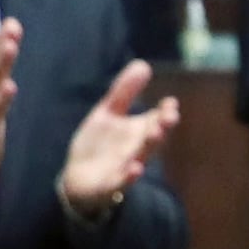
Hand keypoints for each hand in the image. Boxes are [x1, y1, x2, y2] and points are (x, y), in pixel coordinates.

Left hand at [59, 59, 178, 217]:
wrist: (78, 180)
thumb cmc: (98, 146)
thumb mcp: (107, 113)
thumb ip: (124, 91)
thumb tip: (143, 64)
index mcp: (138, 131)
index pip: (157, 119)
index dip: (165, 112)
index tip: (170, 103)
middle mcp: (136, 148)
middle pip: (153, 137)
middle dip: (162, 127)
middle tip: (170, 116)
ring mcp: (126, 167)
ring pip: (142, 156)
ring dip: (149, 146)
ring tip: (155, 133)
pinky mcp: (111, 184)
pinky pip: (123, 182)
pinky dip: (130, 177)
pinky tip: (135, 170)